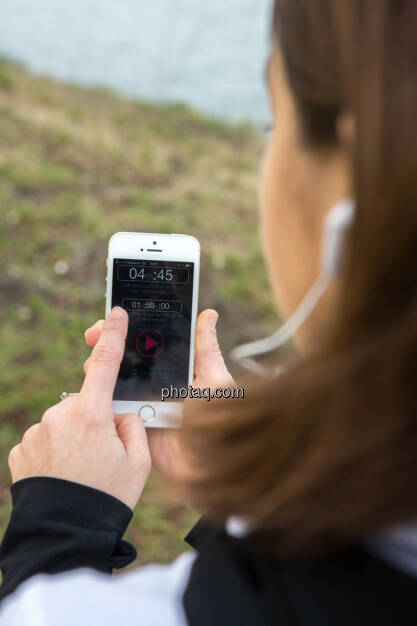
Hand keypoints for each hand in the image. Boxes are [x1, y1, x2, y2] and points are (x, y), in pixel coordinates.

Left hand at [8, 307, 150, 509]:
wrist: (65, 535)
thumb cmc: (107, 498)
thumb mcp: (138, 461)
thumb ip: (132, 425)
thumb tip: (118, 413)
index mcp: (91, 414)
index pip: (105, 364)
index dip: (113, 335)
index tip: (116, 313)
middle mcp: (59, 416)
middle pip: (85, 403)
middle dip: (95, 419)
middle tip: (103, 456)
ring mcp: (37, 432)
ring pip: (64, 422)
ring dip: (74, 437)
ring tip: (81, 472)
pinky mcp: (21, 449)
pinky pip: (45, 440)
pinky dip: (55, 451)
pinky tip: (63, 475)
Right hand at [84, 309, 232, 480]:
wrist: (212, 462)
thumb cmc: (221, 419)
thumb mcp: (215, 377)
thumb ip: (206, 348)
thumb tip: (208, 313)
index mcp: (177, 371)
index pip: (149, 344)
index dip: (130, 329)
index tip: (114, 316)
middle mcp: (158, 386)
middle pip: (127, 360)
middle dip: (108, 344)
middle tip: (94, 334)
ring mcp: (144, 405)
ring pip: (114, 382)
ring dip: (99, 368)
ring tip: (91, 358)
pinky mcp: (133, 425)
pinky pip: (113, 409)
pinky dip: (100, 396)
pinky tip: (90, 383)